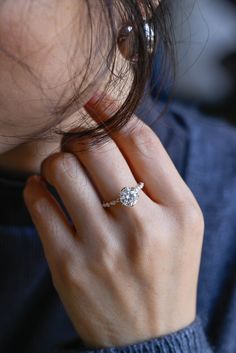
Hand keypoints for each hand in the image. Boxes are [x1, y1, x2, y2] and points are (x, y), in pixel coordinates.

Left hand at [23, 94, 204, 348]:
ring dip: (57, 162)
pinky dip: (37, 189)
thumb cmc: (167, 271)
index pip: (141, 139)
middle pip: (96, 147)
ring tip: (63, 174)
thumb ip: (157, 176)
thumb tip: (114, 127)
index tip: (95, 99)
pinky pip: (39, 203)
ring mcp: (103, 248)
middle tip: (77, 144)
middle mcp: (144, 227)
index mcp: (179, 210)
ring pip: (62, 169)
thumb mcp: (181, 223)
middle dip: (80, 137)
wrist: (150, 336)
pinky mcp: (69, 265)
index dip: (112, 110)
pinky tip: (47, 195)